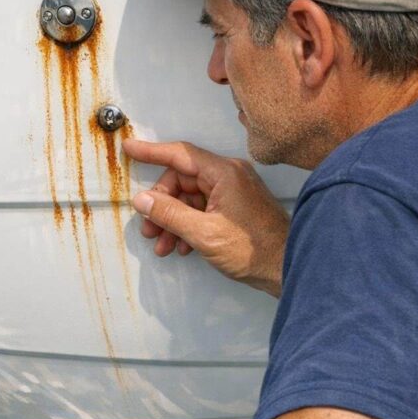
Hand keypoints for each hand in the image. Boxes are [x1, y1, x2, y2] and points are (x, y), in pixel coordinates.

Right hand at [123, 138, 289, 296]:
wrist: (289, 270)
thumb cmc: (255, 250)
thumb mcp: (203, 233)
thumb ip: (170, 214)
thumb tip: (143, 200)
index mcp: (224, 173)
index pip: (180, 154)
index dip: (151, 152)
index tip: (129, 149)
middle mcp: (229, 176)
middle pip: (181, 180)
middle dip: (161, 205)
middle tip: (149, 227)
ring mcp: (233, 192)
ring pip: (189, 198)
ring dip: (172, 220)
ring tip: (163, 244)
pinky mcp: (235, 207)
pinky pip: (202, 208)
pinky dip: (187, 225)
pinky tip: (182, 246)